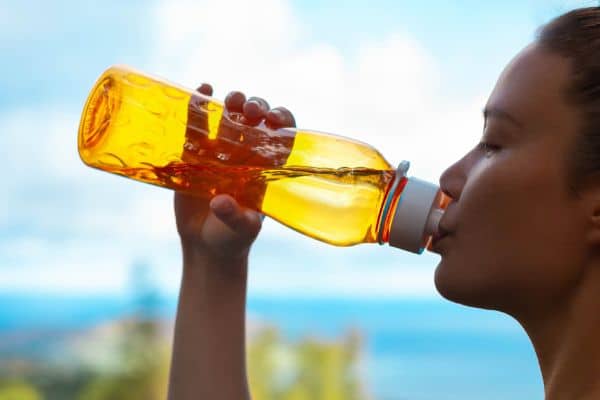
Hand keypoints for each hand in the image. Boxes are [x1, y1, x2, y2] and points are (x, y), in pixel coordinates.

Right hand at [175, 83, 295, 266]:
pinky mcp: (194, 155)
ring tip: (229, 99)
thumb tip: (219, 202)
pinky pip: (196, 126)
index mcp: (265, 168)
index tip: (273, 118)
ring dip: (232, 103)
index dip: (281, 122)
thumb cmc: (232, 238)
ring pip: (229, 117)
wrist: (205, 245)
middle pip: (256, 121)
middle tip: (249, 109)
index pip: (281, 136)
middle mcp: (245, 154)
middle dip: (256, 107)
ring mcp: (220, 152)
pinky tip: (199, 91)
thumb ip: (234, 216)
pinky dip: (197, 107)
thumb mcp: (241, 229)